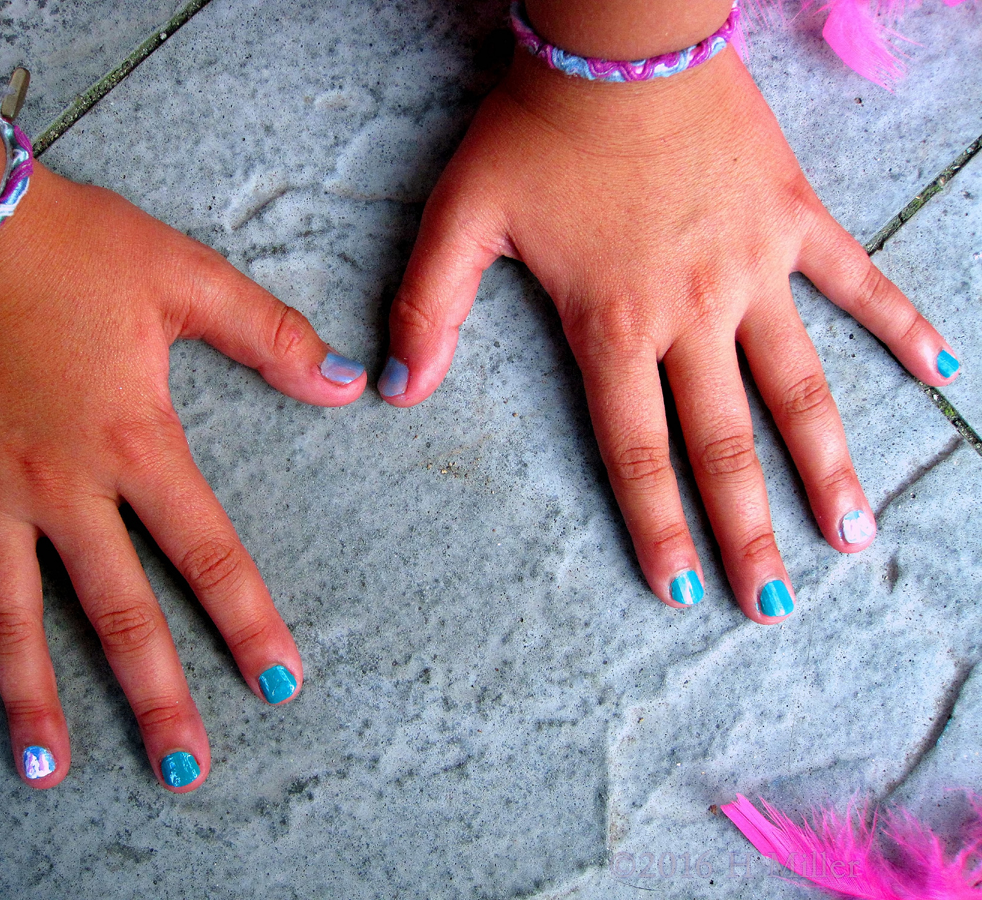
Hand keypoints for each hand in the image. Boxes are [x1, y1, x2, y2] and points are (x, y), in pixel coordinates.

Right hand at [0, 163, 365, 788]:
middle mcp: (65, 488)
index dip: (249, 623)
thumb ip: (271, 336)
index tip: (277, 685)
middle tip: (182, 769)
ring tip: (45, 768)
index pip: (210, 555)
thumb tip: (345, 382)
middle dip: (155, 696)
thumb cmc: (77, 247)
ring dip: (27, 693)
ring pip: (8, 613)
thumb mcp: (190, 280)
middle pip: (119, 612)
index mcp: (139, 447)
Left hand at [379, 49, 959, 622]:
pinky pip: (858, 279)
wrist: (618, 34)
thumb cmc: (537, 127)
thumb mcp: (462, 218)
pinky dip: (901, 323)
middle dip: (748, 531)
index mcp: (612, 324)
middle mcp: (692, 312)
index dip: (659, 526)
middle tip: (772, 604)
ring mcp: (753, 268)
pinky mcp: (792, 217)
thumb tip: (395, 390)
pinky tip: (942, 372)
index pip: (637, 450)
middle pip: (724, 442)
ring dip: (830, 463)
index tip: (683, 590)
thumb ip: (429, 310)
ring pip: (800, 384)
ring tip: (857, 534)